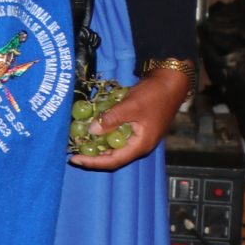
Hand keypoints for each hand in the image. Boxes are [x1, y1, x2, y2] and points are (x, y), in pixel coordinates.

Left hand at [70, 67, 189, 168]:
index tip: (74, 159)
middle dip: (93, 155)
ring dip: (98, 145)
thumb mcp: (131, 106)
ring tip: (80, 141)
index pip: (114, 160)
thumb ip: (111, 119)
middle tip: (73, 151)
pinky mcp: (137, 128)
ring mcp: (139, 137)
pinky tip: (92, 129)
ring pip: (115, 147)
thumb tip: (92, 130)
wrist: (171, 82)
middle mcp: (140, 145)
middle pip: (113, 156)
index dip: (93, 162)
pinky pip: (118, 136)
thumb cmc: (154, 95)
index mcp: (141, 145)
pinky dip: (105, 134)